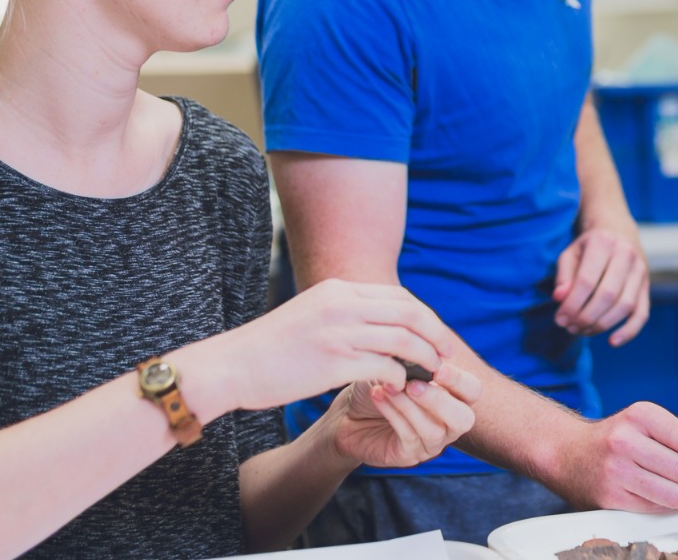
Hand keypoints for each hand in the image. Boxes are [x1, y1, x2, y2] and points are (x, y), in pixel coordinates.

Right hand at [193, 277, 455, 414]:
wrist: (231, 366)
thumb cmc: (270, 346)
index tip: (434, 335)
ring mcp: (338, 333)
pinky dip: (401, 378)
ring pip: (403, 339)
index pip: (398, 296)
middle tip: (446, 355)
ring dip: (424, 358)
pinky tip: (401, 388)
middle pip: (409, 312)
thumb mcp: (310, 313)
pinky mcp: (333, 363)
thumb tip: (377, 320)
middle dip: (435, 334)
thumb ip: (342, 311)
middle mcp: (341, 305)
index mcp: (337, 290)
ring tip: (431, 374)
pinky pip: (385, 367)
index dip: (424, 316)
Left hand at [321, 360, 482, 469]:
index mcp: (453, 396)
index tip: (437, 368)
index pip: (472, 390)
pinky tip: (378, 396)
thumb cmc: (379, 383)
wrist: (348, 412)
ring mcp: (431, 442)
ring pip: (433, 430)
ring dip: (409, 406)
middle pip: (464, 418)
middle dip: (439, 400)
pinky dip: (393, 414)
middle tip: (413, 385)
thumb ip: (411, 357)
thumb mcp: (394, 364)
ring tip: (388, 387)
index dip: (458, 380)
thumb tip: (417, 346)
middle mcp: (449, 422)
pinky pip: (409, 436)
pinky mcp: (410, 455)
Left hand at [552, 228, 650, 345]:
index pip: (587, 280)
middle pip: (607, 295)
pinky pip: (642, 313)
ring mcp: (640, 271)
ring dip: (602, 324)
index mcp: (603, 242)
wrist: (617, 231)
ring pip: (625, 305)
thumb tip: (559, 298)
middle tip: (570, 327)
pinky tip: (613, 341)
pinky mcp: (647, 286)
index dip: (572, 303)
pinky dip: (629, 331)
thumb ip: (563, 275)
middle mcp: (626, 254)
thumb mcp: (570, 253)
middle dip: (586, 317)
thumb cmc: (589, 246)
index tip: (559, 319)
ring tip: (583, 331)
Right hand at [552, 402, 677, 511]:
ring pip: (674, 494)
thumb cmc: (617, 439)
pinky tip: (677, 502)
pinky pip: (656, 508)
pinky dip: (673, 508)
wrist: (567, 453)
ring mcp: (617, 470)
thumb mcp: (645, 425)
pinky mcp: (610, 496)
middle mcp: (628, 440)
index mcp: (643, 415)